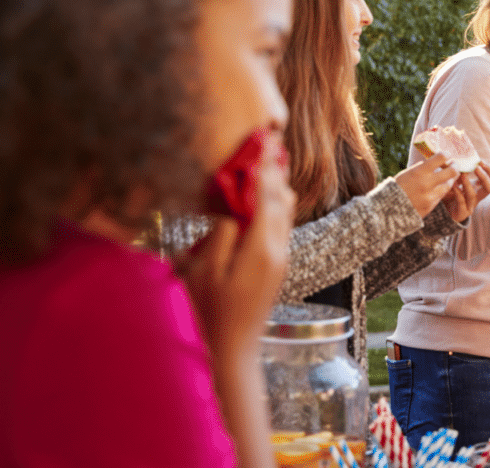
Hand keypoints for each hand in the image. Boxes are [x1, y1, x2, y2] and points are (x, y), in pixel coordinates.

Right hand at [181, 132, 295, 353]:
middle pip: (281, 198)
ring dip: (277, 186)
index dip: (262, 167)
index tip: (262, 140)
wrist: (234, 348)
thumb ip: (220, 236)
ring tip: (269, 160)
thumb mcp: (204, 272)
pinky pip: (281, 225)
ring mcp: (280, 258)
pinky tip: (265, 196)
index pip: (265, 196)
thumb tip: (233, 210)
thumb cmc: (210, 312)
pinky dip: (275, 204)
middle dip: (274, 170)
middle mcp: (277, 249)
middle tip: (268, 141)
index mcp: (260, 248)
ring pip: (285, 211)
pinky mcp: (277, 265)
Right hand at [395, 153, 459, 216]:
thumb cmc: (397, 188)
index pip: (440, 158)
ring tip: (448, 177)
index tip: (447, 154)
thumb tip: (435, 163)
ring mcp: (430, 196)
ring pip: (448, 186)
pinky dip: (441, 191)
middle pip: (452, 172)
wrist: (388, 210)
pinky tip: (439, 187)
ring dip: (450, 180)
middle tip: (454, 165)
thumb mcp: (407, 173)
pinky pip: (441, 196)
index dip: (446, 154)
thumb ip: (422, 169)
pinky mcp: (431, 206)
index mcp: (419, 172)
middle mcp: (427, 183)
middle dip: (455, 167)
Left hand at [441, 162, 489, 221]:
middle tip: (476, 168)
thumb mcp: (459, 181)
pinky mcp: (462, 212)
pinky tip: (452, 185)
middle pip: (489, 188)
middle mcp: (478, 197)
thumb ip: (462, 172)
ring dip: (468, 183)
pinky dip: (457, 192)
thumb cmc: (453, 194)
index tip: (480, 161)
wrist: (446, 212)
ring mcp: (471, 205)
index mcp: (480, 188)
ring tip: (462, 175)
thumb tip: (460, 158)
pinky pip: (461, 202)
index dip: (489, 170)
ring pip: (473, 195)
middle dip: (484, 177)